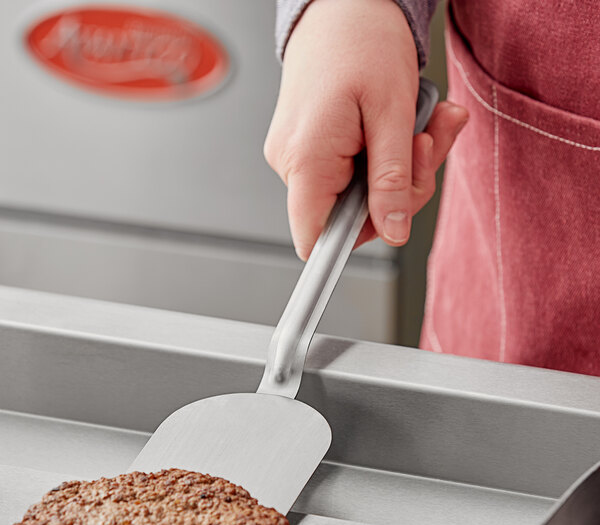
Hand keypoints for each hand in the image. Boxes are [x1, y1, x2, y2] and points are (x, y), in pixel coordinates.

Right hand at [264, 0, 467, 259]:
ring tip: (421, 125)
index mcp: (306, 160)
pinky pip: (349, 174)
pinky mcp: (309, 149)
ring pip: (356, 195)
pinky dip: (382, 158)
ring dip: (398, 170)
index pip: (314, 238)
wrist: (342, 4)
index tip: (376, 240)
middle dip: (399, 192)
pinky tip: (399, 128)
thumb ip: (391, 181)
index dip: (344, 250)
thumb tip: (393, 231)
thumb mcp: (393, 114)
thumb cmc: (363, 42)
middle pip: (349, 218)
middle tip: (424, 147)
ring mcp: (297, 157)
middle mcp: (292, 164)